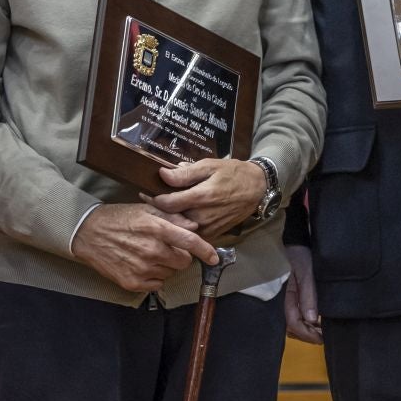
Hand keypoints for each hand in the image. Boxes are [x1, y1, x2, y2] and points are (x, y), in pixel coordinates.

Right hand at [73, 203, 217, 292]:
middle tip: (166, 247)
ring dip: (166, 265)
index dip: (206, 251)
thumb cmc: (118, 218)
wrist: (88, 234)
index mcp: (156, 229)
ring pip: (170, 272)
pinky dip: (154, 276)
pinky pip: (157, 284)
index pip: (190, 243)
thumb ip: (172, 217)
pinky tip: (141, 264)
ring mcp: (142, 268)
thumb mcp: (145, 209)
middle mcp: (152, 250)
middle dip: (180, 255)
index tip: (214, 258)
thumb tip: (193, 226)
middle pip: (183, 261)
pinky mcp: (133, 283)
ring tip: (149, 253)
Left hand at [150, 157, 266, 239]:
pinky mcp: (213, 235)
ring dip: (168, 220)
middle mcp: (202, 216)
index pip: (167, 203)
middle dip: (158, 210)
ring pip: (179, 228)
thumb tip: (162, 174)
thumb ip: (185, 173)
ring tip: (159, 210)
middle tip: (147, 201)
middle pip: (171, 218)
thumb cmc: (232, 173)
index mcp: (201, 197)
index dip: (152, 198)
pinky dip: (182, 227)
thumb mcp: (210, 166)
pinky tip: (177, 218)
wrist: (256, 189)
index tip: (144, 192)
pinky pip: (191, 234)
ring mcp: (208, 228)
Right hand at [283, 244, 322, 344]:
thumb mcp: (307, 272)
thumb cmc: (302, 253)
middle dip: (308, 335)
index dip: (307, 334)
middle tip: (325, 338)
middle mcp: (286, 300)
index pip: (293, 323)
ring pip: (295, 322)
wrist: (298, 238)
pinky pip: (297, 314)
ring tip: (323, 332)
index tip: (322, 339)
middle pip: (292, 326)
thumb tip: (312, 320)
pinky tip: (318, 322)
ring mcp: (289, 298)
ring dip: (308, 330)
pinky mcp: (294, 295)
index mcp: (287, 296)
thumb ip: (308, 294)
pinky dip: (307, 322)